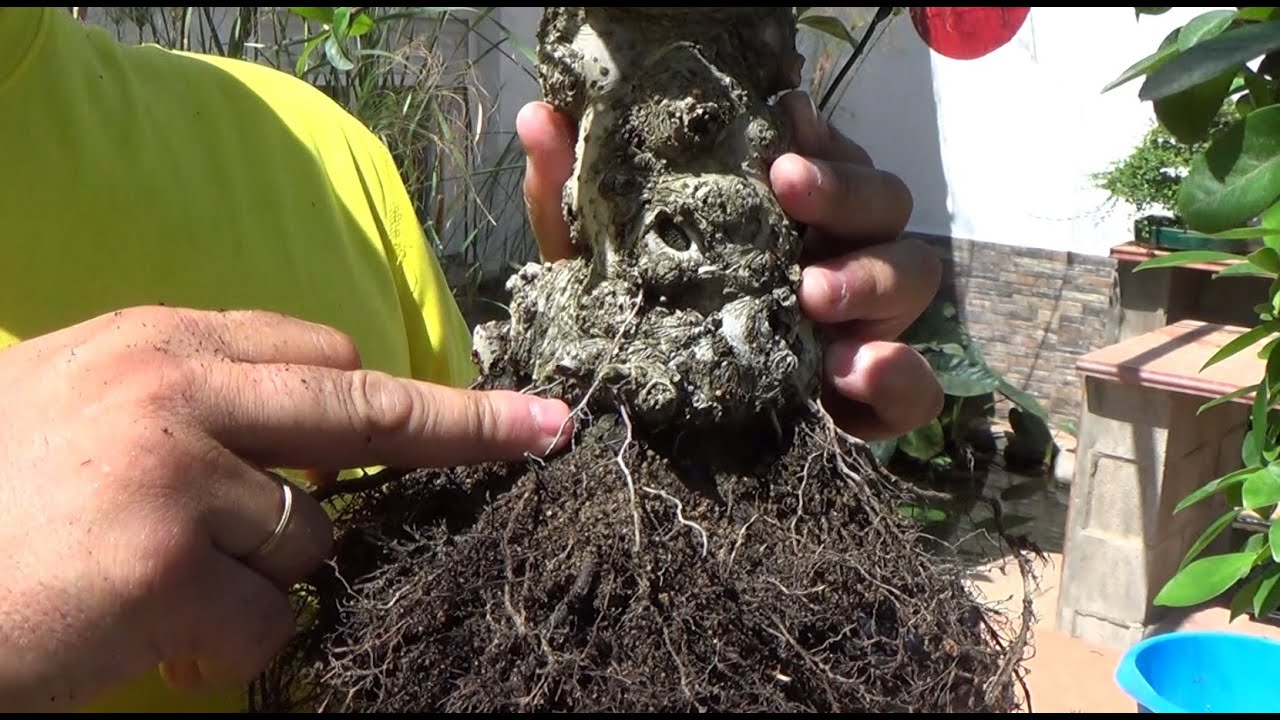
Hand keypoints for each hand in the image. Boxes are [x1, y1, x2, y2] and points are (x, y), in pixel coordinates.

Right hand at [0, 306, 570, 710]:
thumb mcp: (81, 402)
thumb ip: (195, 402)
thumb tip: (305, 435)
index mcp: (158, 344)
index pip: (321, 352)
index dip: (401, 390)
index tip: (489, 403)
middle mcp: (176, 391)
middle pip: (365, 408)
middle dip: (468, 426)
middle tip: (541, 431)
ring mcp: (176, 476)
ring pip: (312, 535)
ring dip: (264, 575)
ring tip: (159, 583)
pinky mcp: (167, 568)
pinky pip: (270, 618)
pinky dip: (231, 643)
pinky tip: (156, 637)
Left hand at [516, 91, 942, 439]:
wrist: (664, 430)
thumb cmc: (641, 319)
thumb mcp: (599, 262)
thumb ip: (572, 196)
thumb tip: (540, 117)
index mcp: (787, 211)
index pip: (827, 153)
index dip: (815, 134)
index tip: (780, 128)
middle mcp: (839, 250)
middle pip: (884, 199)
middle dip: (844, 191)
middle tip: (790, 195)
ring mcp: (868, 319)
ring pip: (916, 273)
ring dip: (872, 275)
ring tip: (812, 295)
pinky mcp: (874, 393)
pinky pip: (916, 386)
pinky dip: (897, 377)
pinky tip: (854, 374)